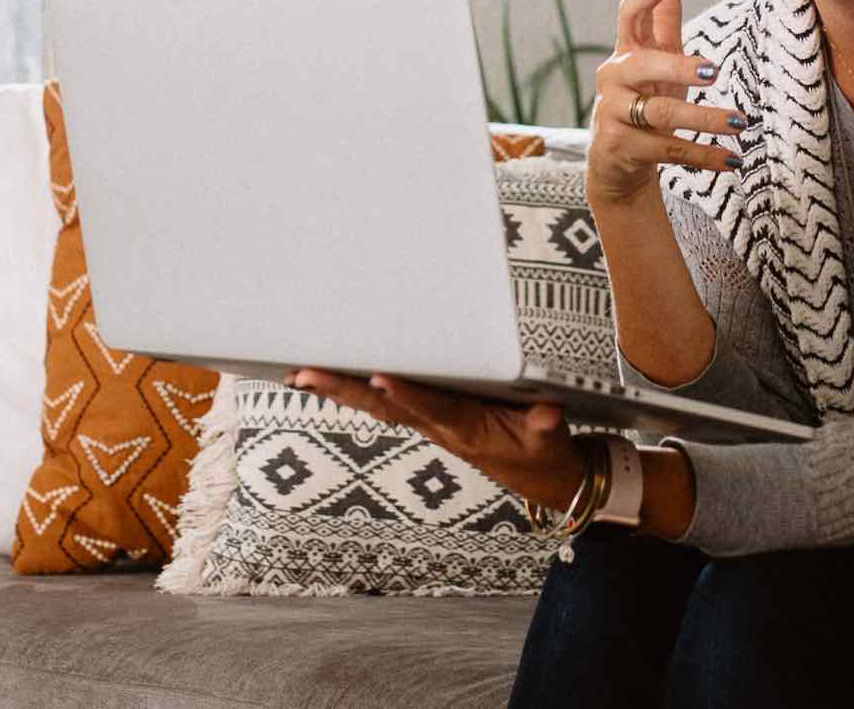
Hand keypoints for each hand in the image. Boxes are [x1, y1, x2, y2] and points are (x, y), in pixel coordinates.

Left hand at [283, 368, 588, 513]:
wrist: (544, 478)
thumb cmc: (546, 453)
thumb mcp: (552, 442)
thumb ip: (546, 426)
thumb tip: (547, 413)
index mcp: (467, 430)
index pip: (432, 409)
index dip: (407, 395)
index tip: (380, 379)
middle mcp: (440, 427)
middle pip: (385, 408)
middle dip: (345, 391)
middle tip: (304, 374)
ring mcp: (432, 424)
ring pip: (378, 406)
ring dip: (339, 391)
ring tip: (300, 374)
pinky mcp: (433, 419)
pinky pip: (388, 404)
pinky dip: (358, 392)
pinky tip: (332, 382)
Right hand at [586, 0, 747, 205]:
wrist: (617, 163)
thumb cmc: (643, 101)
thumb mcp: (656, 62)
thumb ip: (662, 22)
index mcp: (626, 53)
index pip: (627, 19)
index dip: (642, 0)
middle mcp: (614, 79)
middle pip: (645, 66)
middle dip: (679, 68)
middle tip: (713, 72)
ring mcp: (614, 114)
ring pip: (662, 114)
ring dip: (705, 118)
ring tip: (740, 122)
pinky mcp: (622, 147)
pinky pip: (669, 150)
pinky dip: (705, 156)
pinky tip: (732, 159)